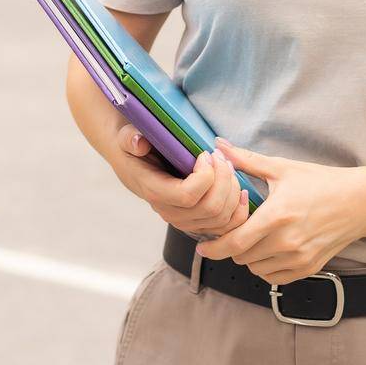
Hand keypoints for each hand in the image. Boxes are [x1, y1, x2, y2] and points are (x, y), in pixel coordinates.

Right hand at [103, 124, 249, 238]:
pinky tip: (239, 188)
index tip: (205, 154)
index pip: (188, 195)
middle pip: (211, 208)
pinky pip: (228, 227)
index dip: (205, 175)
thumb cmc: (134, 147)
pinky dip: (239, 209)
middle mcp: (170, 213)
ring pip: (222, 218)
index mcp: (155, 192)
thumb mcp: (126, 137)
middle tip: (221, 157)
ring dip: (232, 190)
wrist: (135, 164)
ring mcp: (185, 222)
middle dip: (224, 179)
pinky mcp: (198, 223)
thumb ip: (130, 138)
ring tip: (228, 167)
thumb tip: (138, 142)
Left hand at [192, 137, 365, 285]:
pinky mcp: (309, 267)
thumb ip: (246, 160)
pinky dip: (265, 268)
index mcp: (277, 216)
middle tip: (230, 233)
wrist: (360, 202)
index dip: (214, 248)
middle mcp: (287, 241)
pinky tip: (266, 251)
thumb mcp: (282, 168)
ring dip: (247, 258)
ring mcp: (299, 257)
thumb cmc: (321, 182)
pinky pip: (275, 277)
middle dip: (231, 248)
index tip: (203, 246)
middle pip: (242, 258)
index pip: (235, 243)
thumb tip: (218, 145)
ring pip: (256, 269)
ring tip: (250, 239)